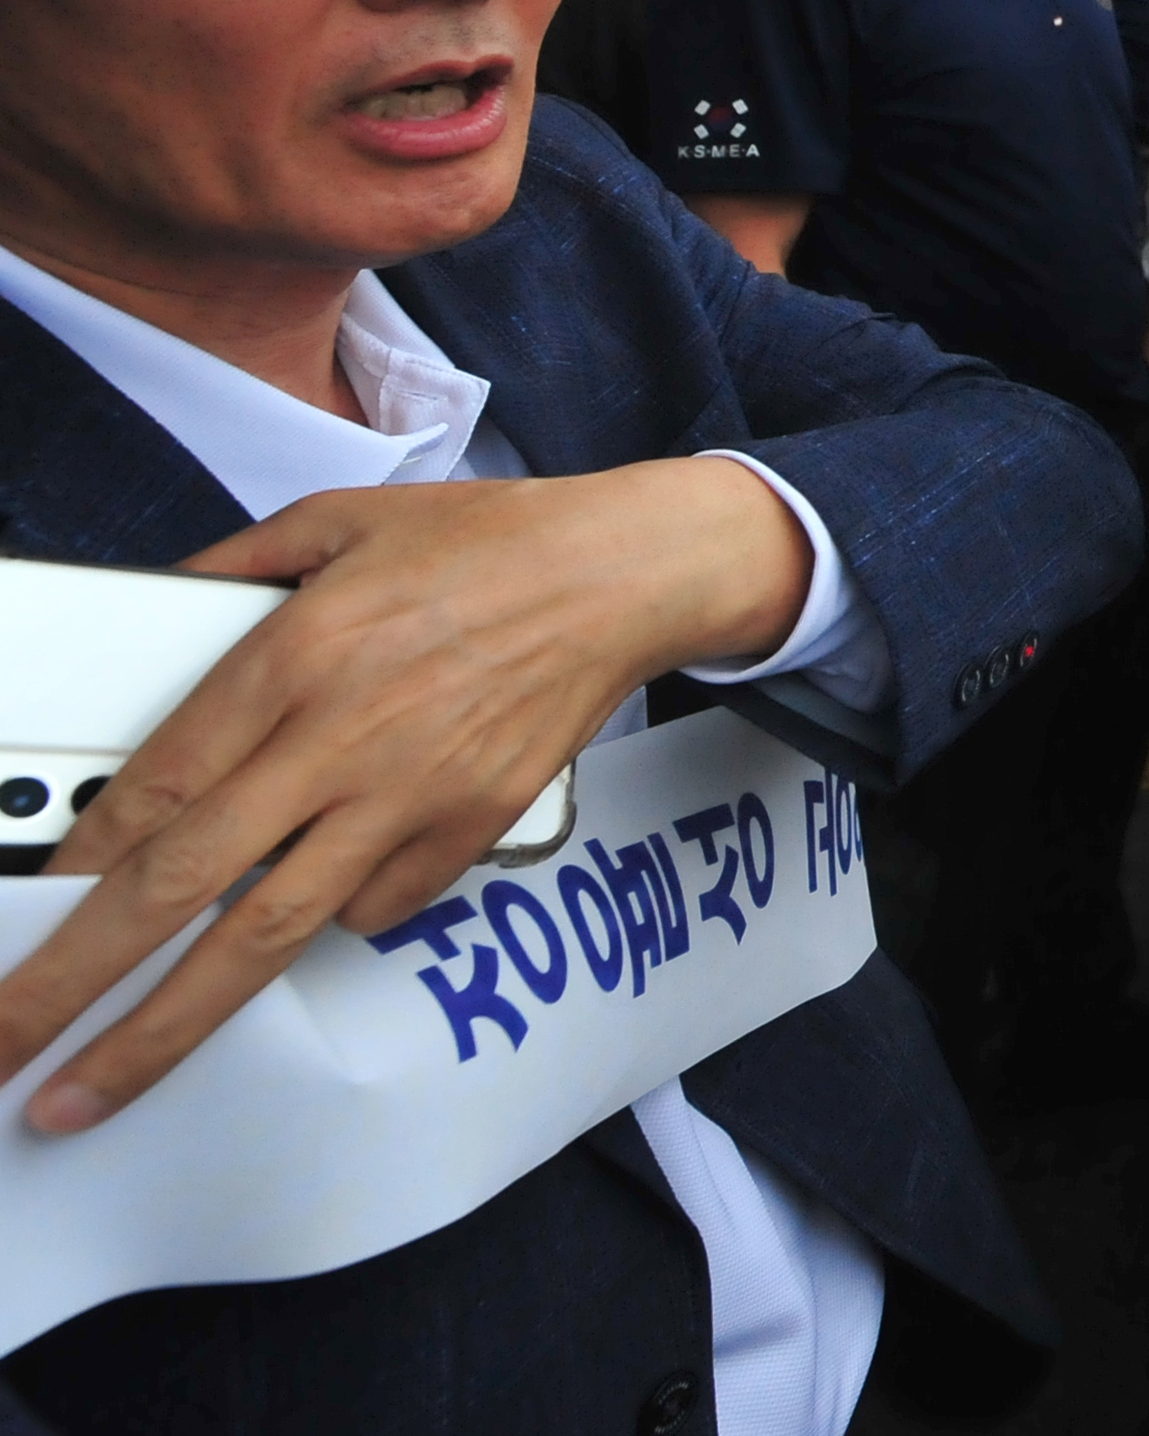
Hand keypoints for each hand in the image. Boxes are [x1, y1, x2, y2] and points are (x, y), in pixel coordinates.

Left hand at [0, 462, 814, 1131]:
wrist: (624, 575)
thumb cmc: (489, 542)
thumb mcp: (339, 521)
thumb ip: (236, 567)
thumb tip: (164, 602)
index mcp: (293, 656)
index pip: (151, 792)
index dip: (71, 871)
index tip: (22, 922)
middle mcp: (340, 741)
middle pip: (179, 889)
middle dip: (69, 984)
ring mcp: (408, 800)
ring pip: (262, 938)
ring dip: (162, 1029)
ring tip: (87, 1092)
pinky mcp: (467, 833)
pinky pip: (372, 911)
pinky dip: (327, 922)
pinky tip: (307, 906)